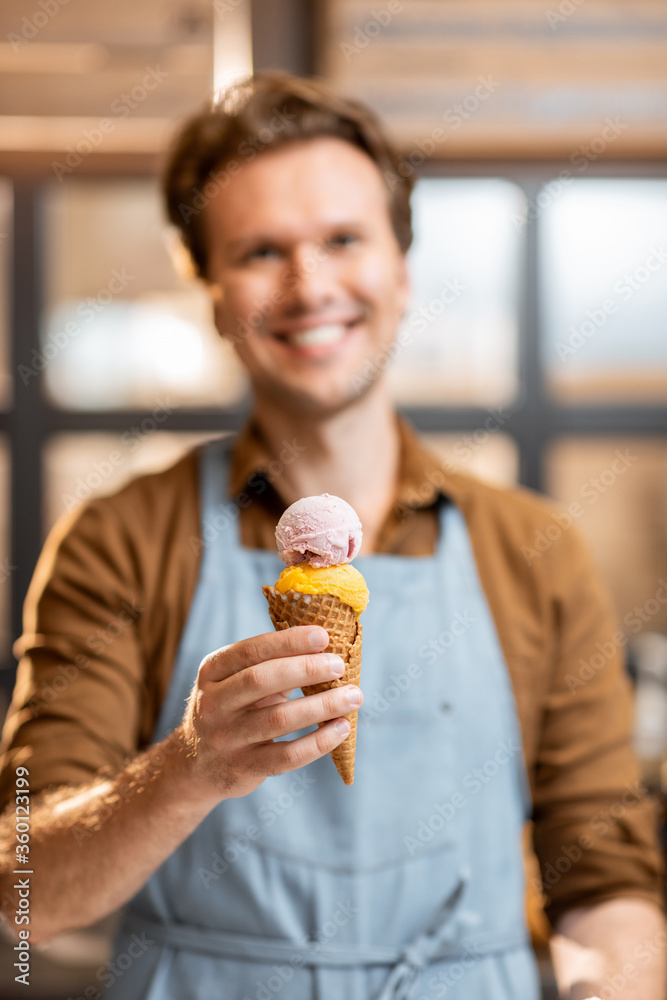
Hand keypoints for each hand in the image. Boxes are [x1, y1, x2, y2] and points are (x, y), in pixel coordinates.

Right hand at [178, 625, 361, 799]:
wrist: (197, 765)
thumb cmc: (233, 708)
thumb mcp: (235, 681)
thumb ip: (270, 665)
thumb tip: (326, 648)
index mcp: (212, 671)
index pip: (251, 650)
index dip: (288, 642)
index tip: (323, 637)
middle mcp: (213, 703)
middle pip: (262, 680)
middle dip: (306, 669)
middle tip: (340, 666)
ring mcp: (225, 738)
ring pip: (278, 719)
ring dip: (322, 706)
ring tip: (353, 696)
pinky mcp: (242, 768)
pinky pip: (286, 756)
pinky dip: (318, 742)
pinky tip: (341, 729)